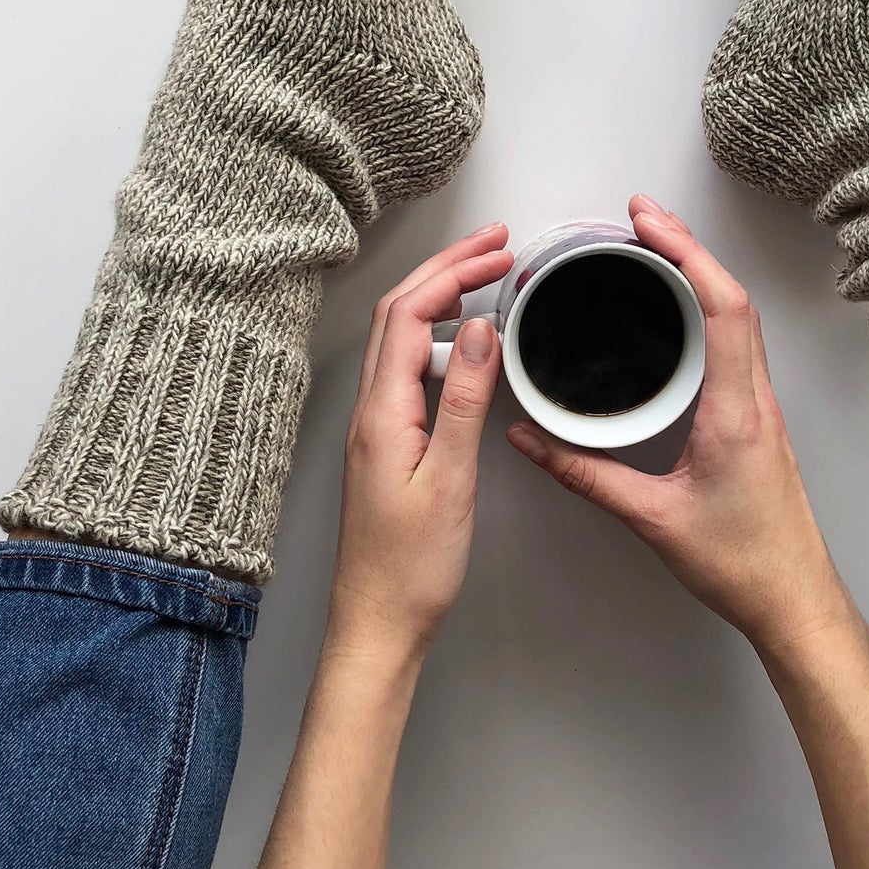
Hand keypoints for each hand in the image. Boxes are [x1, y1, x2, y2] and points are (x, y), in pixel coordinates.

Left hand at [326, 224, 513, 667]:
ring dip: (438, 298)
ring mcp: (373, 428)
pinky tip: (464, 346)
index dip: (454, 274)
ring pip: (399, 339)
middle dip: (445, 269)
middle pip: (399, 314)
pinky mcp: (384, 446)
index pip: (411, 315)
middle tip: (495, 244)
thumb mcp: (451, 480)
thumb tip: (482, 330)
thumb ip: (465, 400)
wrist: (377, 624)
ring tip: (484, 277)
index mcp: (381, 413)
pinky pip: (405, 370)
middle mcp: (368, 412)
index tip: (500, 254)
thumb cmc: (412, 567)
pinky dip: (436, 338)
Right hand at [507, 198, 857, 658]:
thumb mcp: (652, 518)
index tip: (647, 223)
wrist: (793, 599)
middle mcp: (756, 400)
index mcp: (735, 412)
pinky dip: (710, 312)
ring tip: (656, 250)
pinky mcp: (757, 422)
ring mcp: (762, 409)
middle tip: (641, 219)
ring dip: (702, 276)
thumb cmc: (742, 563)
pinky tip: (682, 315)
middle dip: (687, 248)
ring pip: (741, 321)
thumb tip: (531, 443)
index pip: (723, 308)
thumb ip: (586, 476)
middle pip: (733, 299)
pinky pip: (738, 348)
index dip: (686, 254)